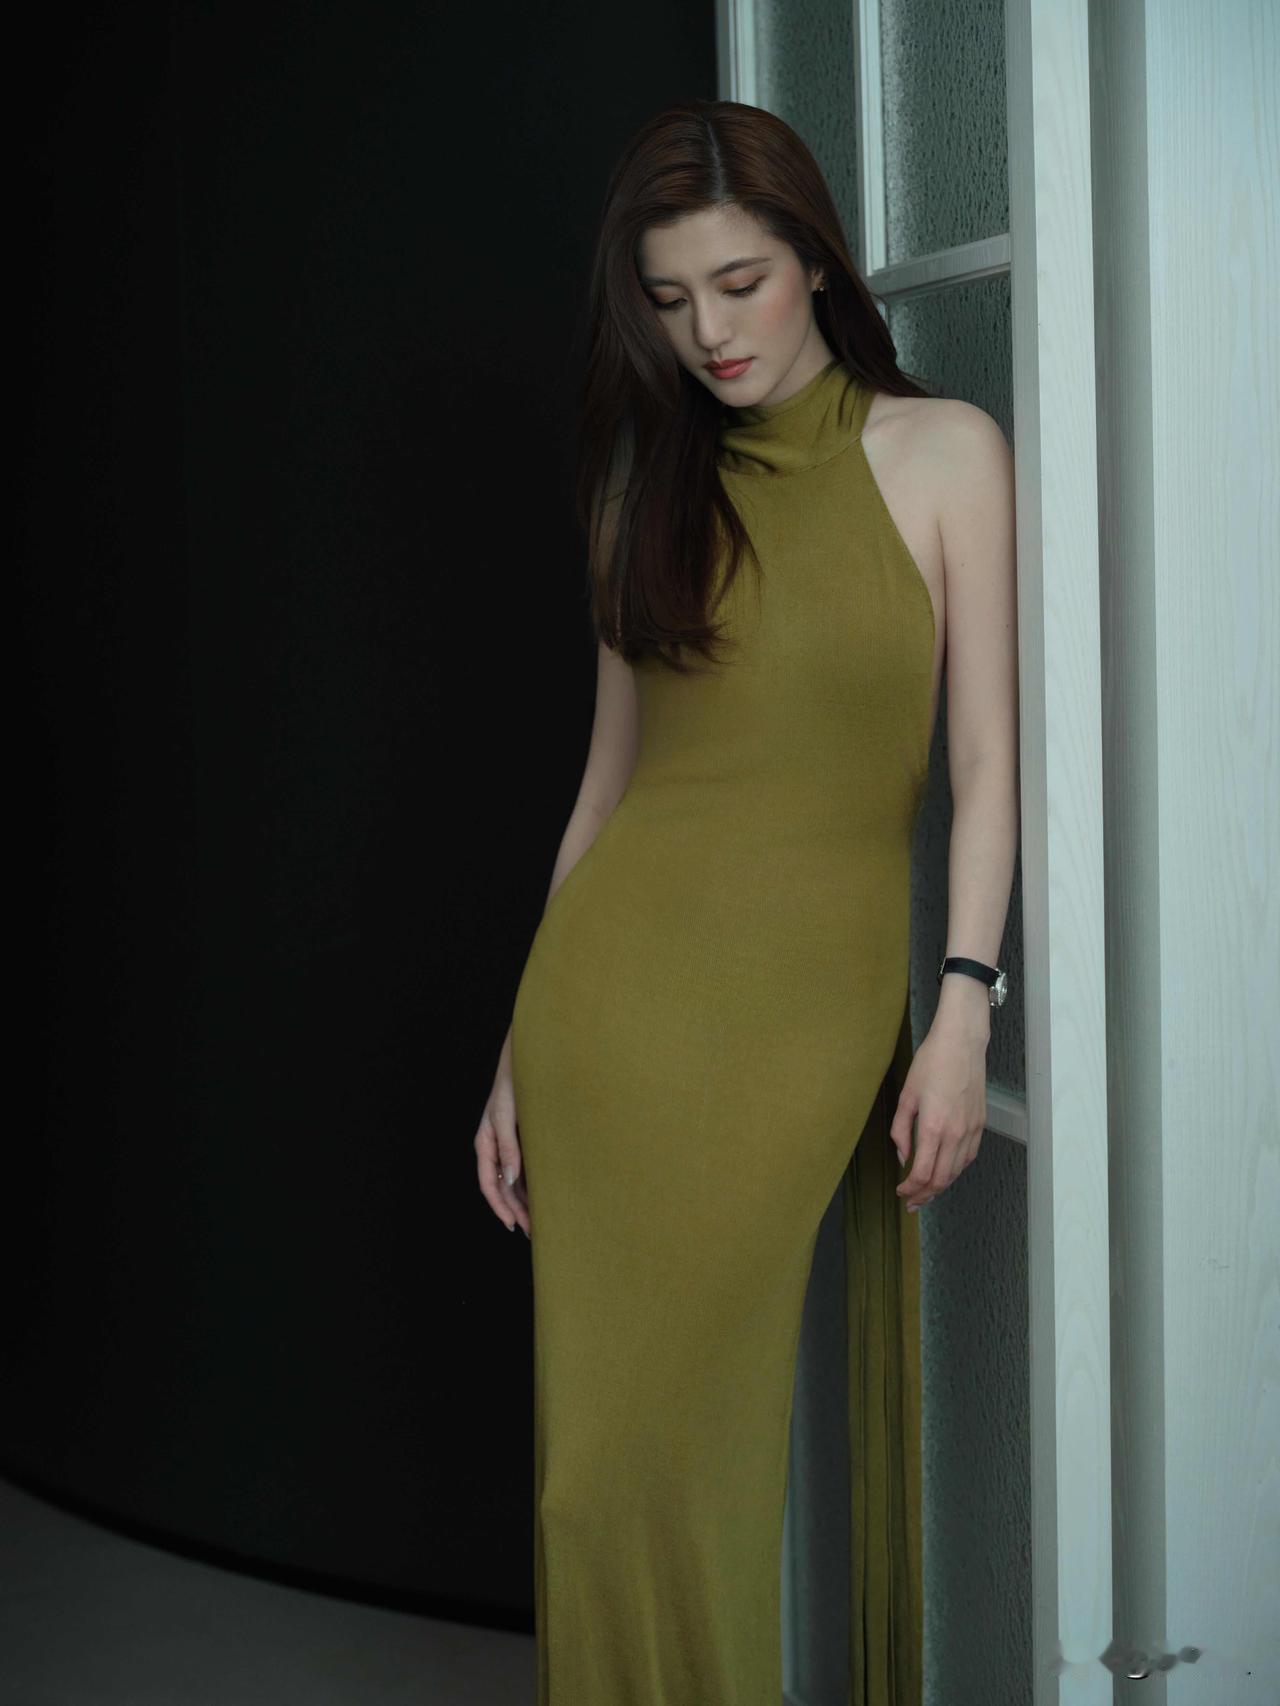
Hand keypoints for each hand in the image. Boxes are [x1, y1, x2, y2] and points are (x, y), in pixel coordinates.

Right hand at [474, 1028, 530, 1237]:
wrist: (530, 1059)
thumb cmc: (514, 1084)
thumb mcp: (506, 1116)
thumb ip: (507, 1147)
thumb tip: (509, 1180)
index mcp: (485, 1142)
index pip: (488, 1183)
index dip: (499, 1206)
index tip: (512, 1224)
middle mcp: (495, 1146)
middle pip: (502, 1187)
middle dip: (514, 1210)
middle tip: (531, 1231)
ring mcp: (509, 1143)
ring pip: (513, 1180)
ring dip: (524, 1200)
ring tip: (539, 1221)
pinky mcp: (523, 1139)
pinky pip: (525, 1168)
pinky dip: (532, 1184)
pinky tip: (544, 1196)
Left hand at [889, 1011, 987, 1211]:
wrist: (962, 1043)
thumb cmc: (932, 1063)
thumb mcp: (907, 1096)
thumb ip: (901, 1130)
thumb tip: (903, 1155)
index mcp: (934, 1127)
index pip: (923, 1173)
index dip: (911, 1189)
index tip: (901, 1192)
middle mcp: (956, 1133)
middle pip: (942, 1179)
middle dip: (925, 1195)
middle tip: (912, 1202)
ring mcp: (971, 1130)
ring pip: (957, 1171)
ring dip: (941, 1185)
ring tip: (927, 1191)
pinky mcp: (980, 1124)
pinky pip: (969, 1157)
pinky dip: (956, 1170)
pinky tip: (946, 1170)